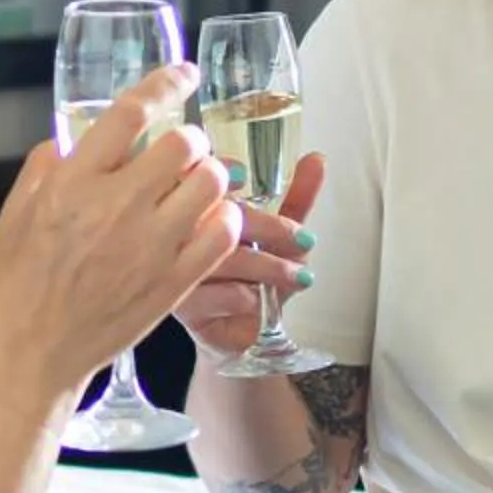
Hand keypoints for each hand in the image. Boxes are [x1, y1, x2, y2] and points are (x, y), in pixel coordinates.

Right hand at [0, 64, 242, 405]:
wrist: (26, 354)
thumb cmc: (14, 287)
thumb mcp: (14, 213)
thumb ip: (47, 167)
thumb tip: (74, 140)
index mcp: (73, 183)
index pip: (131, 112)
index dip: (165, 83)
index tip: (182, 75)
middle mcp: (116, 207)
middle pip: (183, 144)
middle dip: (187, 139)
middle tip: (181, 150)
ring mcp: (150, 246)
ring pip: (210, 183)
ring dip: (208, 175)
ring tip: (194, 186)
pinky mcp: (172, 282)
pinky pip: (221, 234)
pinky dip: (224, 218)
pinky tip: (209, 220)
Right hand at [173, 152, 322, 361]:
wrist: (242, 332)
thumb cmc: (254, 277)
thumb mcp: (280, 235)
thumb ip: (295, 198)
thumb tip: (316, 159)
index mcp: (198, 207)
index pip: (200, 175)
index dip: (224, 172)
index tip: (250, 177)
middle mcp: (180, 234)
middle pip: (217, 217)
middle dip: (268, 228)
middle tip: (302, 241)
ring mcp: (175, 269)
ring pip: (221, 257)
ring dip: (267, 266)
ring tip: (296, 276)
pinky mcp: (181, 304)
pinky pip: (215, 294)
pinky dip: (246, 296)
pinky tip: (260, 300)